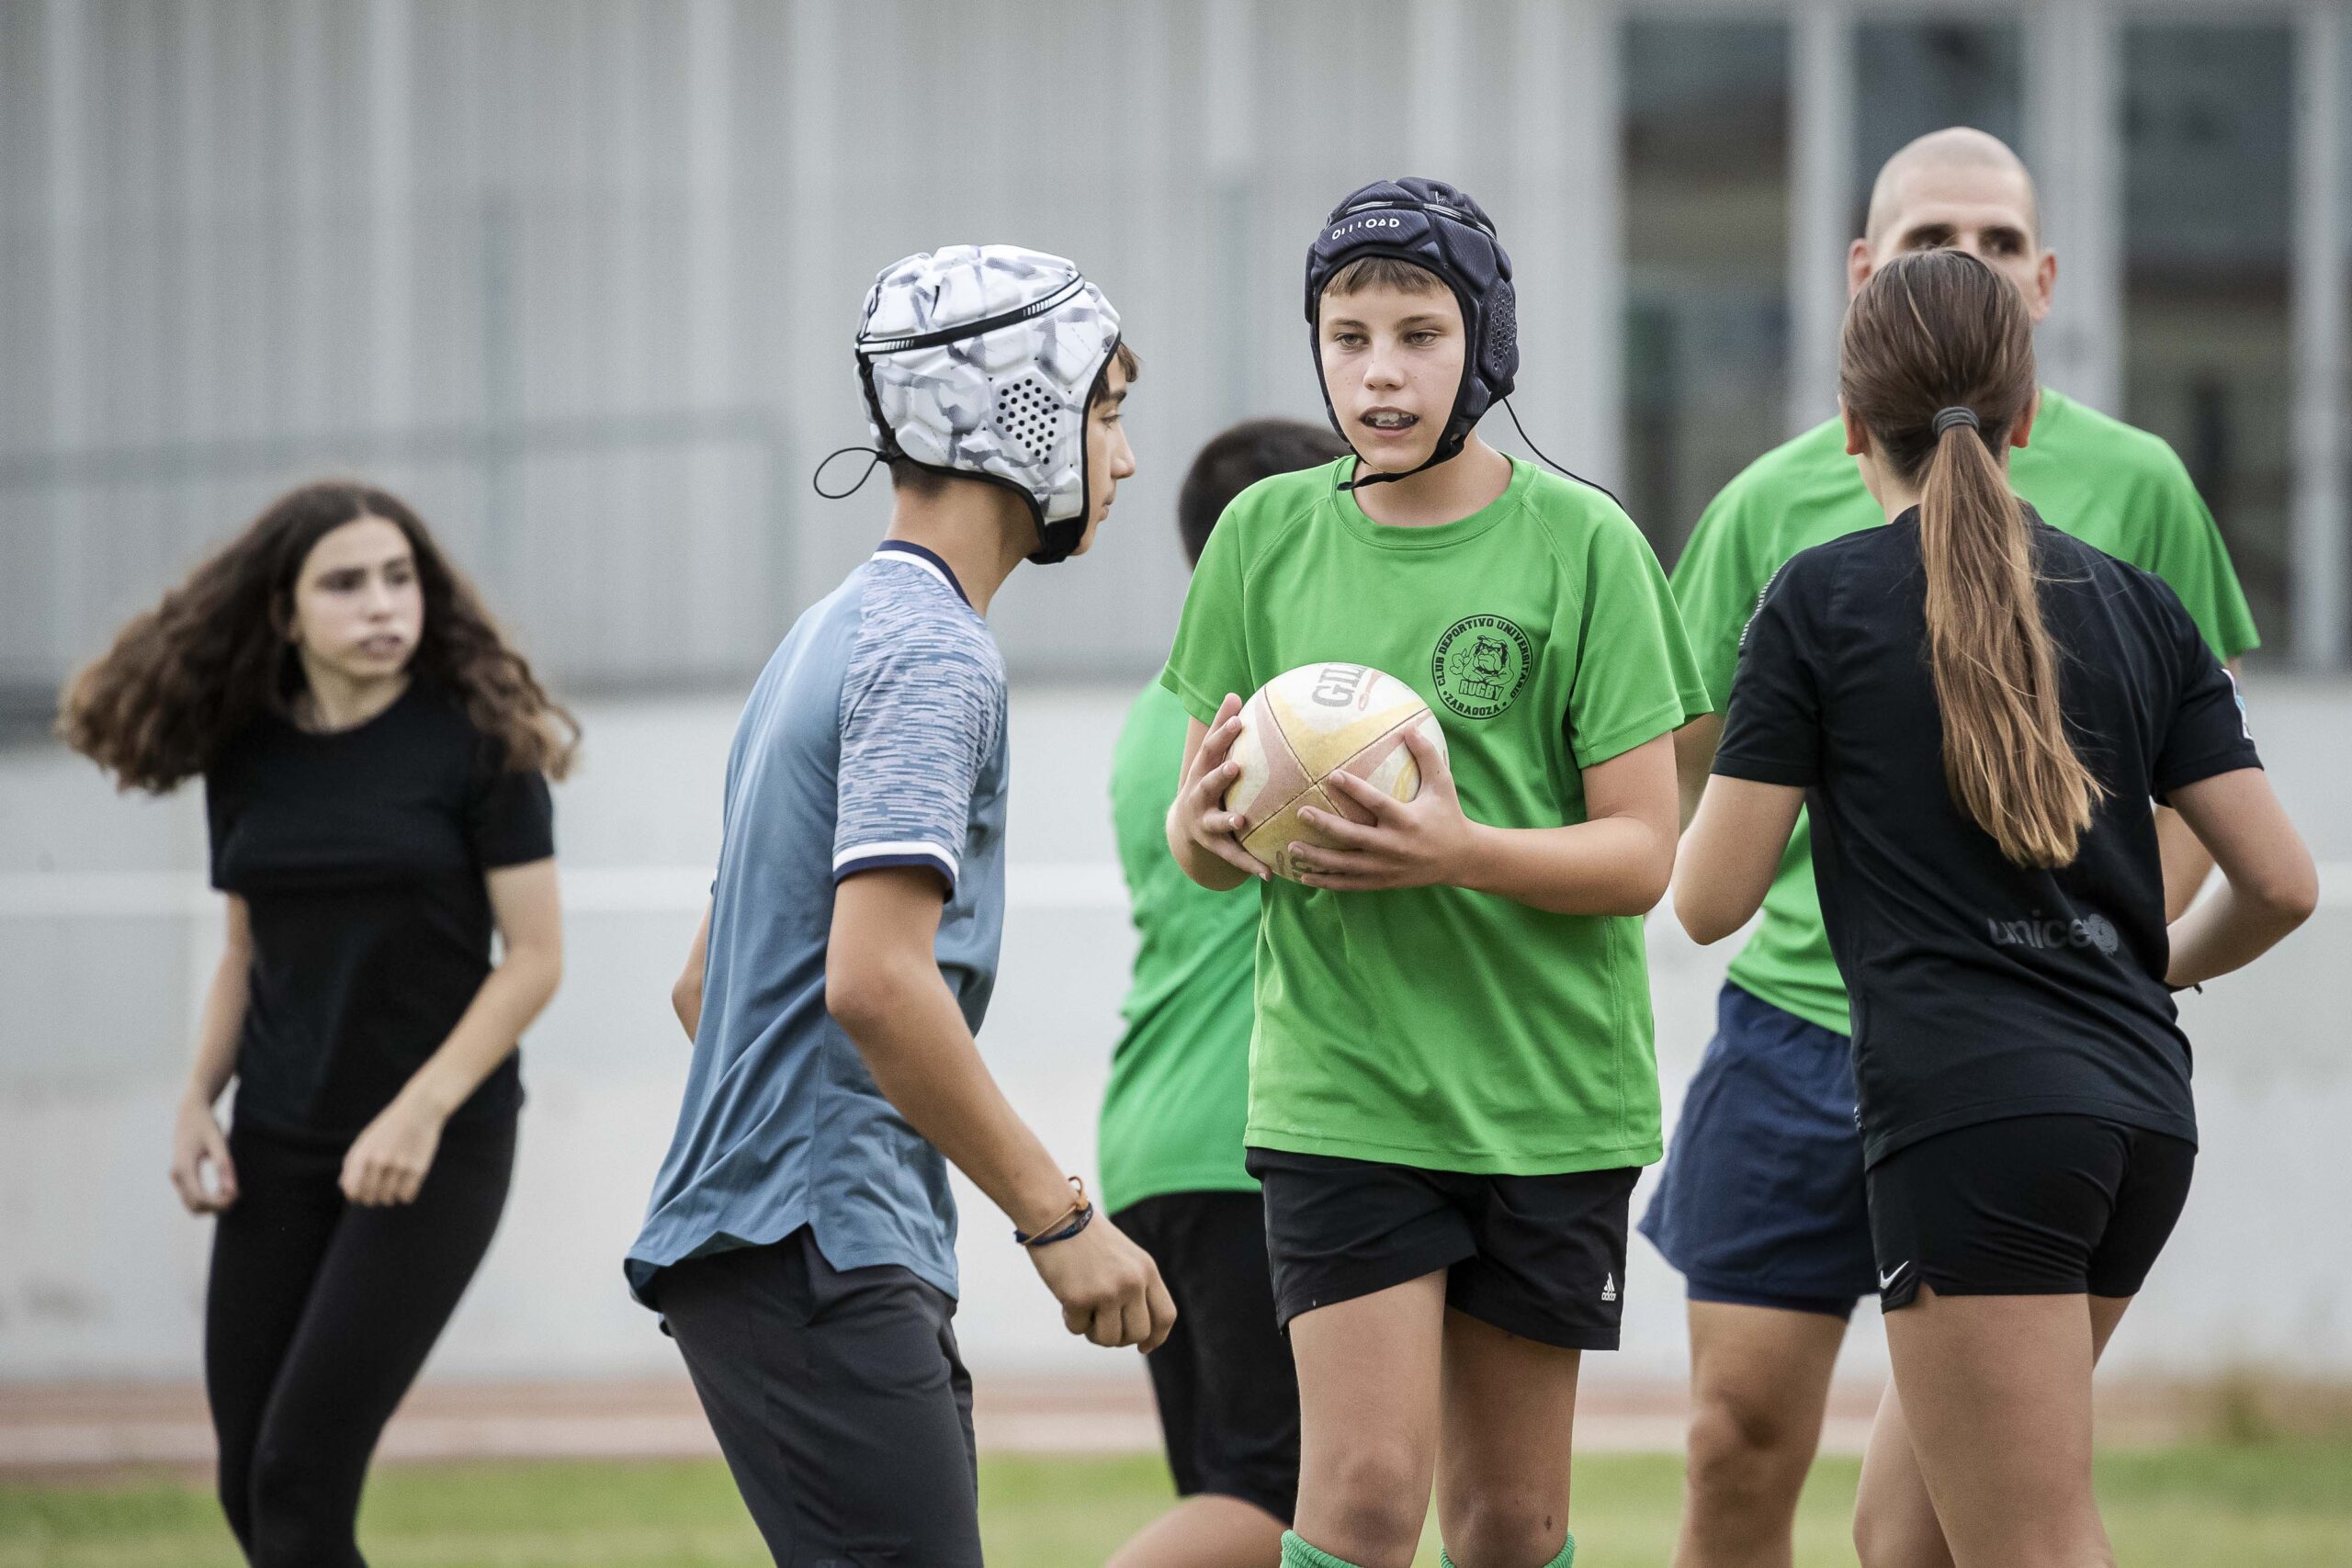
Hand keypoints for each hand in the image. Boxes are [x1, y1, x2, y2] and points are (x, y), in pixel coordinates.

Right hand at [169, 1095, 237, 1213]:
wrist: (190, 1112)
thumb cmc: (206, 1125)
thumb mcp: (218, 1142)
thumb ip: (224, 1166)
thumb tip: (232, 1192)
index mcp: (184, 1167)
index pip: (199, 1199)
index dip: (219, 1203)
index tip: (237, 1195)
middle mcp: (176, 1175)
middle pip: (194, 1206)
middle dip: (216, 1207)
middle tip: (237, 1195)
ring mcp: (176, 1177)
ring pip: (192, 1205)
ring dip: (212, 1205)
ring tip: (232, 1191)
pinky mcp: (180, 1177)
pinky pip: (192, 1197)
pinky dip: (208, 1199)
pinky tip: (223, 1188)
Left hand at [339, 1096, 445, 1206]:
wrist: (419, 1111)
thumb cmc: (388, 1128)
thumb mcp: (365, 1141)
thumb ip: (352, 1164)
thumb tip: (345, 1189)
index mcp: (362, 1154)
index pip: (352, 1190)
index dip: (356, 1197)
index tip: (362, 1194)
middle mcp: (379, 1160)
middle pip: (370, 1198)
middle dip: (373, 1199)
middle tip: (378, 1193)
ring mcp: (399, 1165)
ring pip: (389, 1199)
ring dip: (390, 1197)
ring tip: (393, 1187)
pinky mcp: (417, 1168)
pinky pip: (406, 1196)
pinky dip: (406, 1195)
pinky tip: (407, 1185)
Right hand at [1027, 1215, 1177, 1352]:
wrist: (1055, 1214)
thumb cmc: (1085, 1236)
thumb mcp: (1123, 1257)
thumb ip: (1135, 1287)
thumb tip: (1138, 1335)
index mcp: (1146, 1270)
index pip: (1165, 1316)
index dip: (1156, 1338)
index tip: (1143, 1347)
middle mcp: (1132, 1282)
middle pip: (1137, 1334)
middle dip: (1118, 1337)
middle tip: (1100, 1323)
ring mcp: (1107, 1291)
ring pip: (1108, 1339)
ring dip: (1092, 1330)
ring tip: (1082, 1307)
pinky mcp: (1079, 1298)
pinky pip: (1077, 1329)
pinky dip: (1070, 1318)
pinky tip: (1065, 1294)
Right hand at [1174, 693, 1271, 882]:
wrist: (1184, 829)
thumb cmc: (1208, 783)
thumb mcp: (1211, 760)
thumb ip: (1223, 730)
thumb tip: (1233, 692)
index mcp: (1201, 772)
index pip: (1210, 751)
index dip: (1222, 735)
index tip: (1238, 719)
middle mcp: (1198, 797)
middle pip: (1206, 784)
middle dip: (1219, 776)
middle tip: (1235, 767)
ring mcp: (1204, 823)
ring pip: (1216, 823)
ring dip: (1228, 821)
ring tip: (1242, 822)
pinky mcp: (1214, 846)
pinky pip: (1234, 856)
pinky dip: (1250, 864)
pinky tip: (1268, 873)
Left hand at [1290, 724, 1476, 891]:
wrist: (1461, 858)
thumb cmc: (1448, 816)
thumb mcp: (1442, 784)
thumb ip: (1427, 755)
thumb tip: (1409, 726)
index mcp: (1406, 820)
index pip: (1376, 803)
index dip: (1354, 789)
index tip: (1332, 775)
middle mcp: (1394, 845)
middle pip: (1353, 837)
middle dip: (1325, 826)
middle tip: (1300, 812)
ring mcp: (1386, 867)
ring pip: (1346, 865)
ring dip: (1318, 858)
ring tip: (1292, 847)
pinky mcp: (1383, 881)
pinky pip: (1350, 883)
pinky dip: (1327, 882)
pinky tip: (1304, 876)